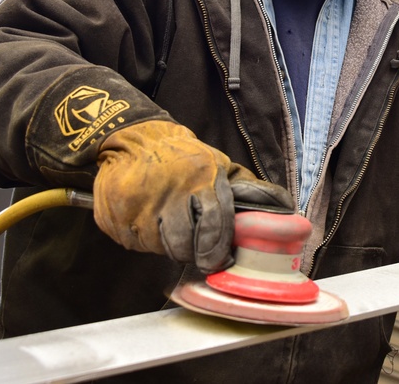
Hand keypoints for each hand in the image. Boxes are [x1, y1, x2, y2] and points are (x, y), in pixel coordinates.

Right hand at [93, 120, 293, 272]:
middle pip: (183, 245)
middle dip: (191, 250)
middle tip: (192, 242)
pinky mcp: (114, 218)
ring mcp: (138, 207)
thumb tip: (284, 207)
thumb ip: (248, 189)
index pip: (213, 227)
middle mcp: (169, 193)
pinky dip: (143, 238)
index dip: (218, 249)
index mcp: (200, 179)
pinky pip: (134, 243)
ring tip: (168, 222)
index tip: (221, 258)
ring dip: (166, 243)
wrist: (133, 140)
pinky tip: (147, 219)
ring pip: (159, 247)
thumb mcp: (218, 164)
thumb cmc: (183, 158)